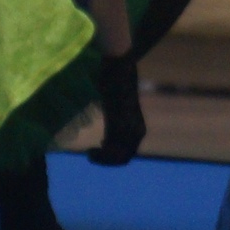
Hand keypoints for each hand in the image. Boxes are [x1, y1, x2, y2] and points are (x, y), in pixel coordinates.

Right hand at [90, 52, 144, 166]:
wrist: (119, 68)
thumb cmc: (115, 83)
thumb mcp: (116, 106)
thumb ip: (117, 118)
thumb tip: (110, 127)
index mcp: (139, 128)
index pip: (128, 154)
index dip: (112, 158)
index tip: (97, 149)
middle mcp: (137, 131)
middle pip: (124, 159)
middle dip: (106, 161)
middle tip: (91, 155)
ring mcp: (129, 128)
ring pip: (118, 157)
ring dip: (102, 160)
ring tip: (90, 154)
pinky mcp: (120, 123)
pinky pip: (111, 149)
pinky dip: (100, 155)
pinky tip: (90, 150)